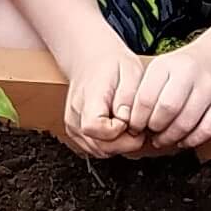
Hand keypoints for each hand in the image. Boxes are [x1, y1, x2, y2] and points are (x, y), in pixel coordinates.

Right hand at [59, 27, 152, 157]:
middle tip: (138, 129)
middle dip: (124, 143)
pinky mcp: (76, 132)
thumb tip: (127, 121)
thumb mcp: (130, 72)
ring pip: (98, 151)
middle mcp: (75, 115)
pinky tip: (119, 130)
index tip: (128, 120)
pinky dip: (110, 144)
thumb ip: (129, 97)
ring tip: (128, 126)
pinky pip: (95, 148)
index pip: (94, 127)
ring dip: (118, 145)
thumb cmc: (112, 65)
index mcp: (88, 98)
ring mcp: (73, 126)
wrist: (92, 59)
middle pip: (98, 146)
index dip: (117, 130)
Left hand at [124, 38, 210, 151]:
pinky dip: (192, 140)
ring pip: (186, 122)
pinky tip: (184, 140)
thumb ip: (145, 92)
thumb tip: (128, 123)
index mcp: (167, 64)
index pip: (145, 98)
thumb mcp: (162, 69)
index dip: (137, 119)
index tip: (135, 127)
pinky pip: (207, 129)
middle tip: (151, 133)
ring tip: (164, 139)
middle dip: (155, 128)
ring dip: (171, 138)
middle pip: (166, 110)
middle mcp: (190, 72)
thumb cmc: (186, 69)